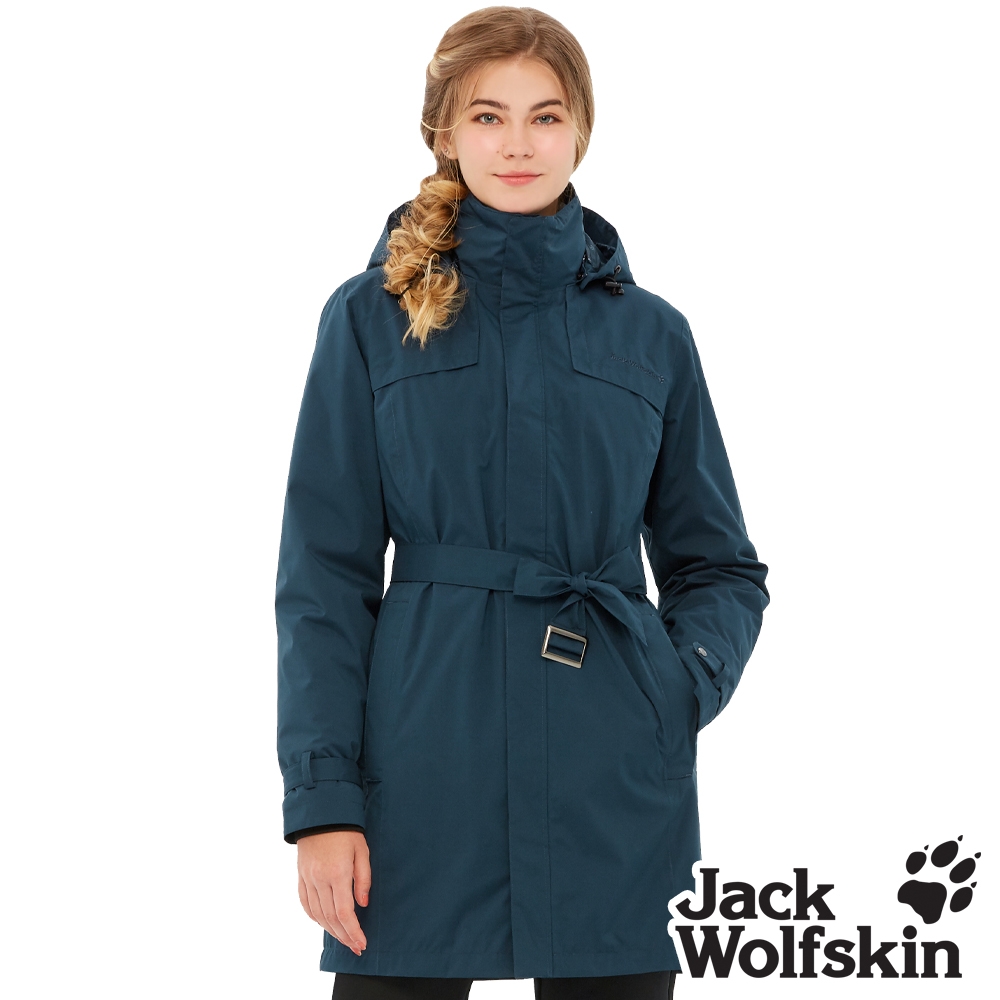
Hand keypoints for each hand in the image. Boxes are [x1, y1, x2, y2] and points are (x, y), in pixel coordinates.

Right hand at [296, 830, 370, 955]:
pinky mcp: (301, 876)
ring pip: (317, 914)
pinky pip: (306, 903)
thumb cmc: (346, 831)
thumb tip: (362, 905)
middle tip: (356, 947)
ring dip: (331, 930)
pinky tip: (324, 924)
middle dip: (344, 936)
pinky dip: (315, 917)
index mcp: (337, 873)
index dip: (353, 931)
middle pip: (331, 918)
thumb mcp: (362, 851)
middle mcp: (320, 879)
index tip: (361, 943)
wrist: (321, 813)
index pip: (344, 913)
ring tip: (344, 939)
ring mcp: (308, 879)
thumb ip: (363, 879)